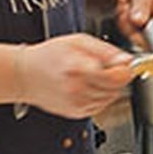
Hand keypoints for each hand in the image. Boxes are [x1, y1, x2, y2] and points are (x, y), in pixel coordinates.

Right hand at [14, 34, 134, 117]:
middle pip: (116, 88)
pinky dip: (100, 96)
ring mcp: (76, 103)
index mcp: (78, 68)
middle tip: (110, 66)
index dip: (125, 70)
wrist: (25, 75)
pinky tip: (88, 85)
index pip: (116, 77)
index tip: (126, 64)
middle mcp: (77, 89)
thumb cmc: (49, 55)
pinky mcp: (76, 113)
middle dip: (118, 77)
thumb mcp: (78, 41)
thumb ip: (106, 50)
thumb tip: (127, 60)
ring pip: (111, 98)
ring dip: (110, 87)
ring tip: (95, 74)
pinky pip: (100, 105)